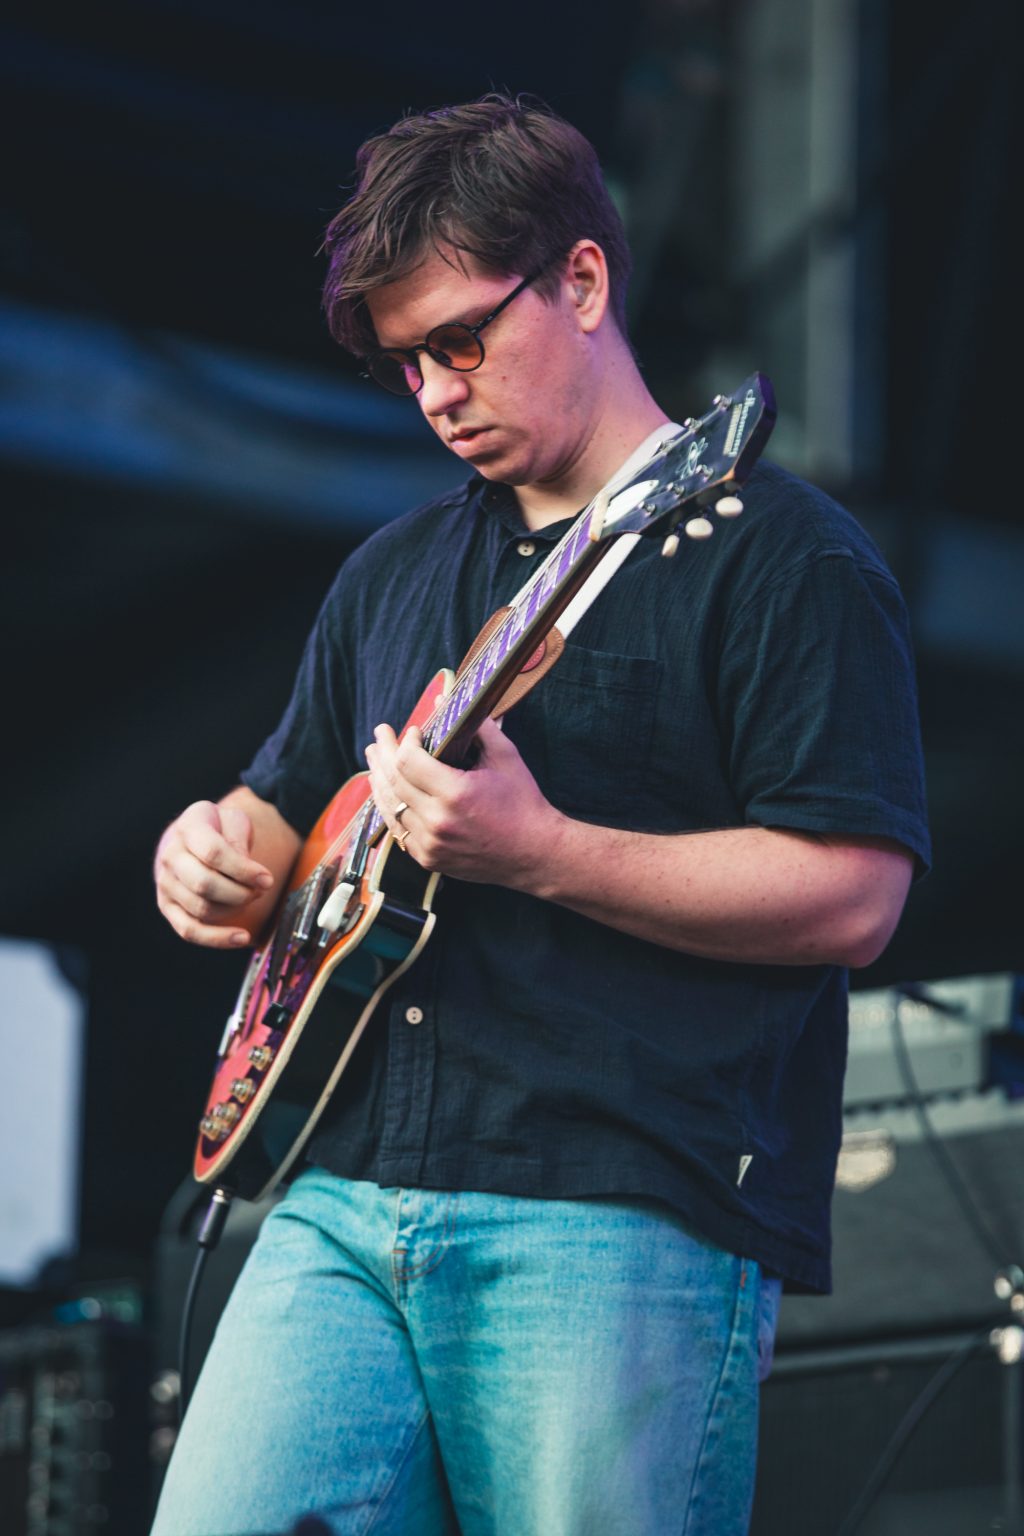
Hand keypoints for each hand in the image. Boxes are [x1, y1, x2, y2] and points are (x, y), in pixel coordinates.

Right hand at [154, 799, 275, 947]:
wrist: (193, 838)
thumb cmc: (219, 830)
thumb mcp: (233, 821)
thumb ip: (238, 839)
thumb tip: (244, 870)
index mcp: (188, 828)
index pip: (214, 853)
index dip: (243, 870)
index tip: (266, 879)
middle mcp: (170, 856)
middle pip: (204, 884)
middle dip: (240, 892)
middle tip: (260, 889)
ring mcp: (166, 883)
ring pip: (201, 908)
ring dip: (234, 909)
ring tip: (251, 898)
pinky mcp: (167, 906)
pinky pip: (189, 930)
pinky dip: (217, 938)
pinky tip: (241, 937)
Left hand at [364, 716, 563, 888]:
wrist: (536, 853)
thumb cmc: (523, 802)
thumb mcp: (505, 757)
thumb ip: (476, 726)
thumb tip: (445, 700)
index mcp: (456, 794)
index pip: (409, 761)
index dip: (405, 742)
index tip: (415, 731)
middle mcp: (437, 821)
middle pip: (394, 781)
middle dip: (384, 754)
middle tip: (379, 735)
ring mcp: (430, 844)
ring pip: (390, 807)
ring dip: (379, 780)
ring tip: (374, 758)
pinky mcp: (429, 859)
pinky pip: (398, 830)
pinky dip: (390, 807)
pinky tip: (386, 792)